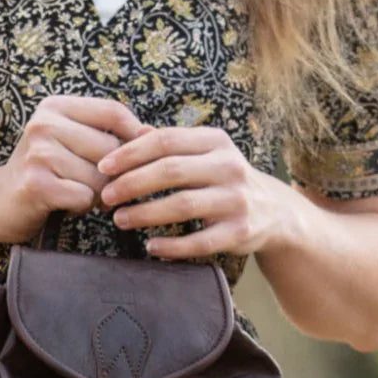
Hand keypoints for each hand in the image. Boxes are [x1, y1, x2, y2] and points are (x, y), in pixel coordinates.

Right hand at [0, 94, 146, 243]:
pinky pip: (84, 197)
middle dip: (114, 174)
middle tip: (98, 184)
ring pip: (101, 177)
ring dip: (97, 193)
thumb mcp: (70, 141)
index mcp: (55, 106)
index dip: (136, 135)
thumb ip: (106, 133)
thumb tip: (152, 132)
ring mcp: (38, 153)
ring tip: (77, 192)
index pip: (113, 112)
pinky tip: (65, 203)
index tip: (140, 156)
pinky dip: (82, 206)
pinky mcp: (36, 183)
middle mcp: (43, 124)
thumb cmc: (43, 172)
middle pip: (111, 149)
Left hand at [96, 124, 288, 258]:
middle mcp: (229, 166)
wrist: (274, 211)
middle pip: (170, 171)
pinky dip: (172, 246)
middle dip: (131, 183)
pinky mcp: (240, 231)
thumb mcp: (205, 153)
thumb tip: (133, 131)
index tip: (103, 167)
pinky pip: (200, 241)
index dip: (130, 153)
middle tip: (106, 197)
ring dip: (145, 214)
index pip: (165, 141)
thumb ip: (171, 143)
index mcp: (215, 141)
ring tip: (120, 220)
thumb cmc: (224, 178)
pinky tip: (150, 246)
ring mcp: (237, 199)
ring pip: (182, 205)